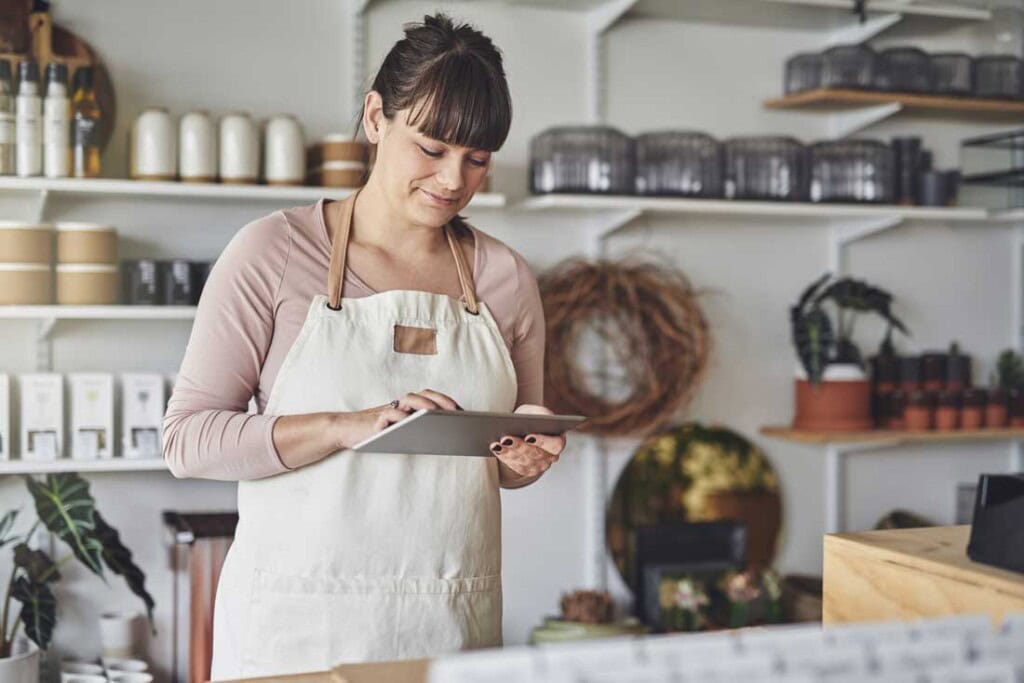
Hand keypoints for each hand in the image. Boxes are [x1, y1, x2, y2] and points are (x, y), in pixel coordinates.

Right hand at [333, 389, 460, 449]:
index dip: (447, 401)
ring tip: (437, 413)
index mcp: (408, 407)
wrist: (346, 431)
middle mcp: (400, 405)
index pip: (431, 398)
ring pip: (409, 400)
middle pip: (424, 395)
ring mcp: (389, 409)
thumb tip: (443, 438)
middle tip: (455, 411)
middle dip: (441, 400)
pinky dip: (400, 417)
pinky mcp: (376, 419)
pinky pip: (389, 415)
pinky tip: (409, 423)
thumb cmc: (378, 434)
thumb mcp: (400, 433)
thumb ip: (416, 431)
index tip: (463, 411)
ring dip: (424, 404)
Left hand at [490, 404, 565, 479]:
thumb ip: (539, 414)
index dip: (542, 441)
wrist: (522, 429)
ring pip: (523, 461)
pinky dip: (504, 457)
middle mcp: (551, 457)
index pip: (555, 444)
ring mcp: (539, 466)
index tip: (528, 436)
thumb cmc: (530, 418)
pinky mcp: (526, 470)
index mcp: (558, 440)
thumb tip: (536, 420)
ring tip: (496, 443)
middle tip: (505, 438)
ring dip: (508, 452)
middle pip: (535, 454)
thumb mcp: (535, 411)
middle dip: (519, 446)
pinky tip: (495, 449)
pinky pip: (515, 466)